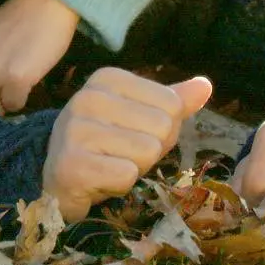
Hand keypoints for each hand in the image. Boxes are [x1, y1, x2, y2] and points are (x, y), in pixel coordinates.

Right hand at [41, 68, 212, 221]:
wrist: (58, 179)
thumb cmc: (106, 144)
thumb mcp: (140, 116)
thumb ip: (172, 101)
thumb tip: (205, 85)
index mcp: (107, 78)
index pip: (171, 103)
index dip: (162, 128)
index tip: (132, 133)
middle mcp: (87, 97)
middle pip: (162, 128)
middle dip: (150, 150)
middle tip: (121, 153)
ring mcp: (76, 129)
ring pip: (147, 152)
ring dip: (135, 168)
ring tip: (109, 165)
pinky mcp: (73, 164)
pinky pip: (127, 175)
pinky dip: (120, 185)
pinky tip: (99, 180)